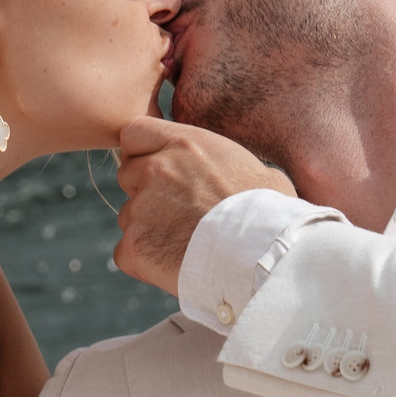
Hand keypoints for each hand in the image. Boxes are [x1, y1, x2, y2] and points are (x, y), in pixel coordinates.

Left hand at [113, 116, 294, 294]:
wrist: (263, 256)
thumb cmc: (270, 214)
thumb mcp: (253, 168)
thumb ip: (219, 162)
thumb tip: (225, 170)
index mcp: (184, 144)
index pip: (133, 133)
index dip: (142, 151)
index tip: (159, 167)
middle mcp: (155, 170)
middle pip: (127, 174)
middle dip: (145, 190)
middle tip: (178, 212)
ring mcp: (140, 208)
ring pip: (129, 215)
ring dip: (147, 226)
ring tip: (186, 241)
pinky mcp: (134, 246)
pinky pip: (126, 251)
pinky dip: (144, 260)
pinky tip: (174, 264)